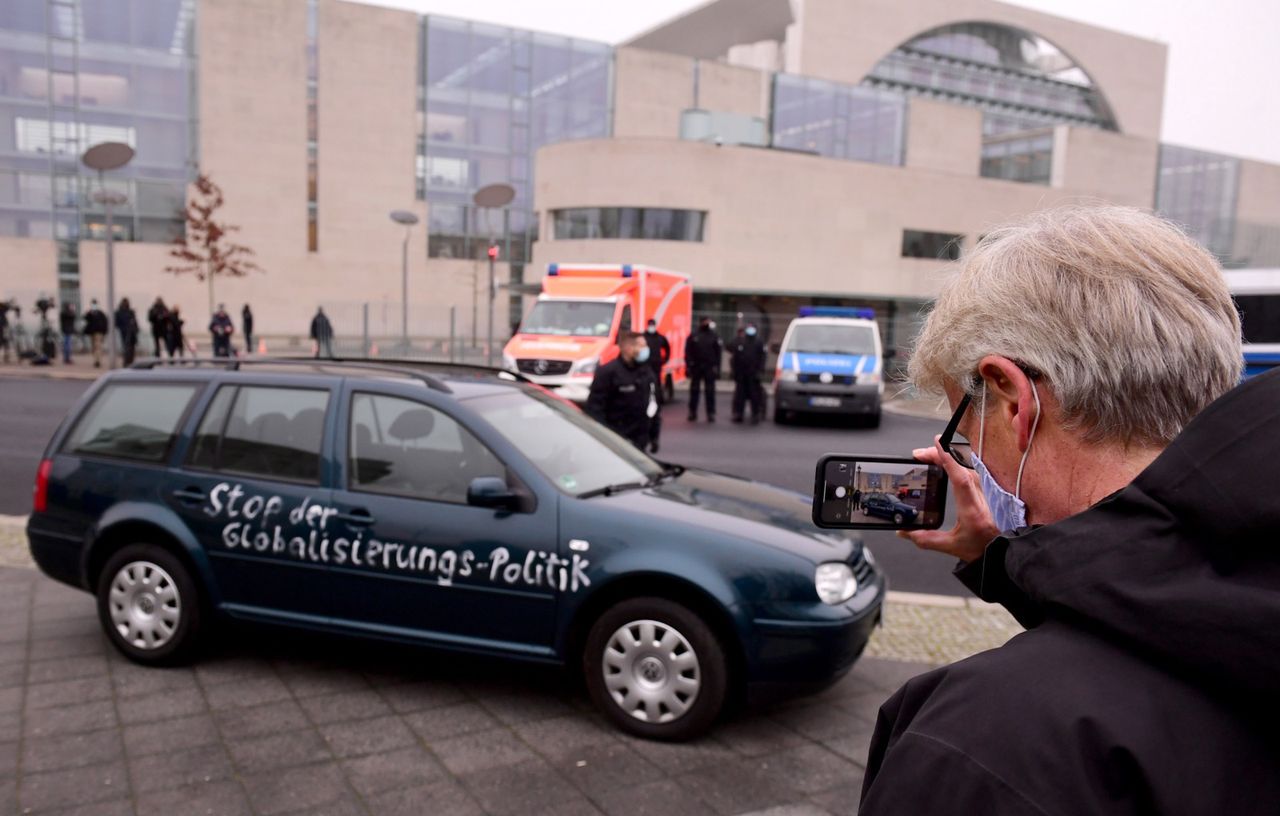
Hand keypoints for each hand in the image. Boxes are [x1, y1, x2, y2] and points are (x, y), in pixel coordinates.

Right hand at [897, 436, 999, 562]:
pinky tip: (946, 460)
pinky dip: (956, 461)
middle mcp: (979, 497)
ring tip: (929, 455)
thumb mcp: (952, 546)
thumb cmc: (983, 547)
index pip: (960, 478)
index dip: (949, 459)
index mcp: (971, 509)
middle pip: (961, 467)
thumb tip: (904, 532)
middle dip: (940, 454)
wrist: (1004, 549)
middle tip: (919, 454)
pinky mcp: (984, 490)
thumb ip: (926, 539)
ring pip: (966, 465)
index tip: (937, 445)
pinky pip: (969, 469)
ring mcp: (983, 491)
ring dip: (947, 456)